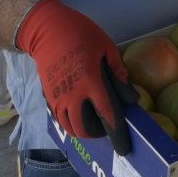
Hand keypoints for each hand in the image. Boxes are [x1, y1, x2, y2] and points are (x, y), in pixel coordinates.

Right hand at [16, 0, 138, 153]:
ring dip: (82, 130)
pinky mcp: (48, 95)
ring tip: (93, 123)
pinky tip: (78, 112)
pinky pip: (59, 117)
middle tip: (107, 128)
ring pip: (69, 126)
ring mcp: (58, 97)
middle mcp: (72, 95)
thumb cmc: (80, 34)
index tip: (124, 147)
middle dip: (97, 134)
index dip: (117, 133)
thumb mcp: (107, 47)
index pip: (106, 115)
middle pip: (84, 129)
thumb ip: (118, 72)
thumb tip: (131, 96)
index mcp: (90, 82)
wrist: (46, 29)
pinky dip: (69, 122)